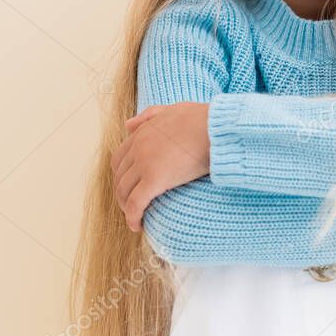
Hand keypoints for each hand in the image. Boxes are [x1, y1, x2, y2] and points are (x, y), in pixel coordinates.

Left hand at [112, 101, 210, 231]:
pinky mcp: (155, 180)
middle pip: (120, 177)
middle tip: (132, 206)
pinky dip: (132, 217)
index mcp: (142, 133)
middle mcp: (138, 148)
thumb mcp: (172, 109)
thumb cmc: (202, 119)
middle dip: (122, 193)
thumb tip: (127, 126)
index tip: (130, 187)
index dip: (122, 176)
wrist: (216, 127)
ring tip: (135, 218)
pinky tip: (137, 226)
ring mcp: (145, 164)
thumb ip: (149, 115)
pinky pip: (136, 203)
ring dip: (126, 207)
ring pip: (124, 191)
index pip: (120, 159)